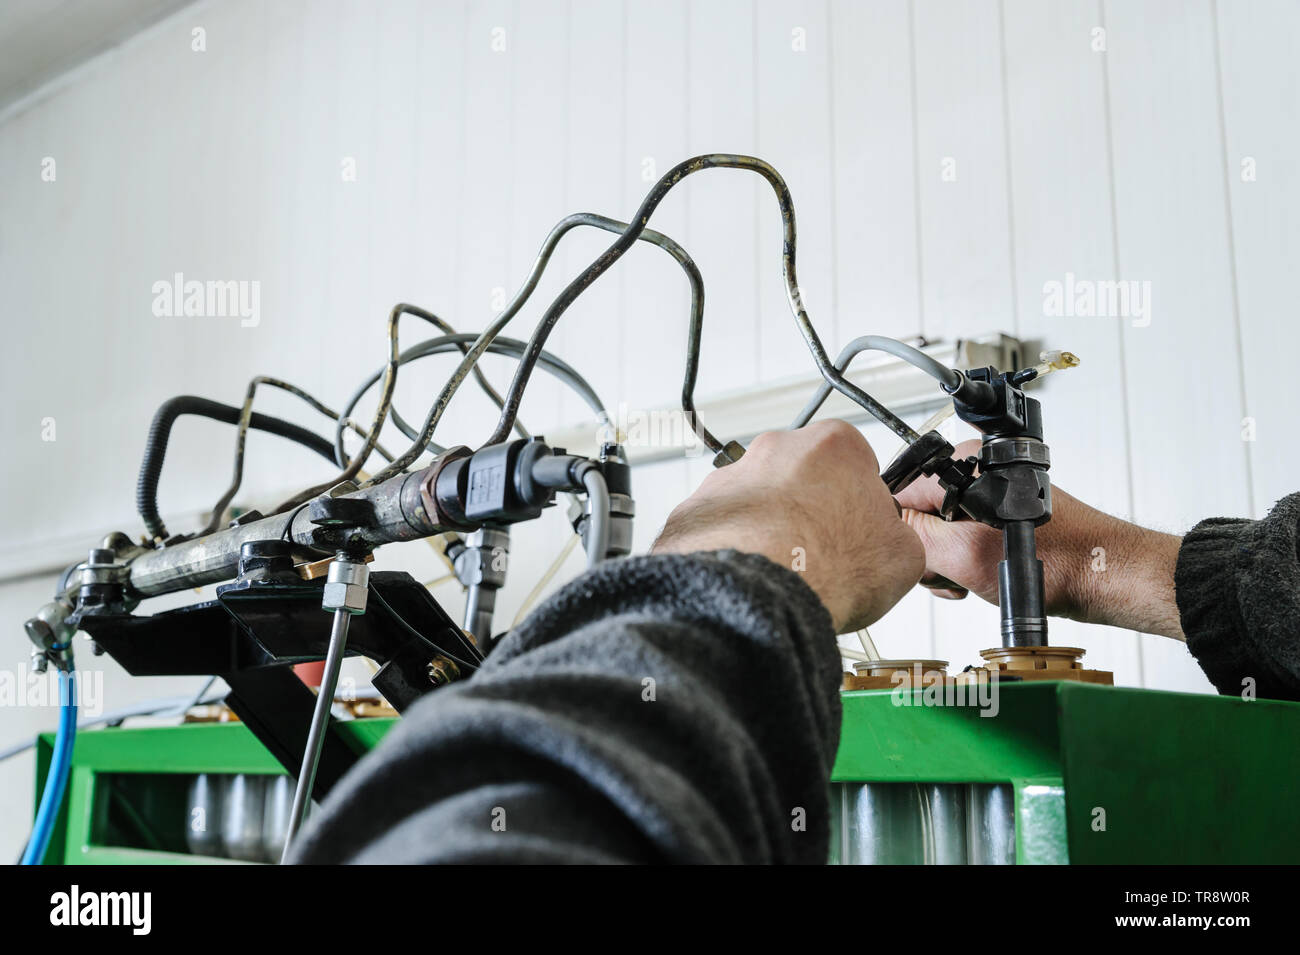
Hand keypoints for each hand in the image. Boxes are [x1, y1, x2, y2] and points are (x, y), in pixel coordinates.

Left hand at [653, 420, 925, 632]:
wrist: (757, 598)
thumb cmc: (822, 568)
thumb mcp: (903, 557)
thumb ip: (899, 536)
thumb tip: (891, 546)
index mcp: (833, 445)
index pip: (857, 465)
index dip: (862, 504)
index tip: (861, 529)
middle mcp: (777, 449)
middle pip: (804, 478)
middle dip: (813, 512)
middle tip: (825, 555)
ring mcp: (732, 477)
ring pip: (761, 502)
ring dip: (772, 529)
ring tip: (788, 573)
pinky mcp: (697, 509)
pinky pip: (725, 527)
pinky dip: (736, 548)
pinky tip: (754, 577)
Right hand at [896, 439, 1183, 638]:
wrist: (1105, 577)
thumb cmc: (1058, 563)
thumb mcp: (964, 556)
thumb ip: (914, 538)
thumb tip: (883, 530)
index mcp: (965, 465)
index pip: (901, 494)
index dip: (904, 534)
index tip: (923, 560)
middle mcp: (976, 472)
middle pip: (919, 514)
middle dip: (929, 553)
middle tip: (954, 574)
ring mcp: (990, 494)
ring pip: (940, 532)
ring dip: (948, 563)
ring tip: (973, 579)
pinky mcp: (1001, 515)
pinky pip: (962, 538)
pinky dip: (966, 563)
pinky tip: (983, 578)